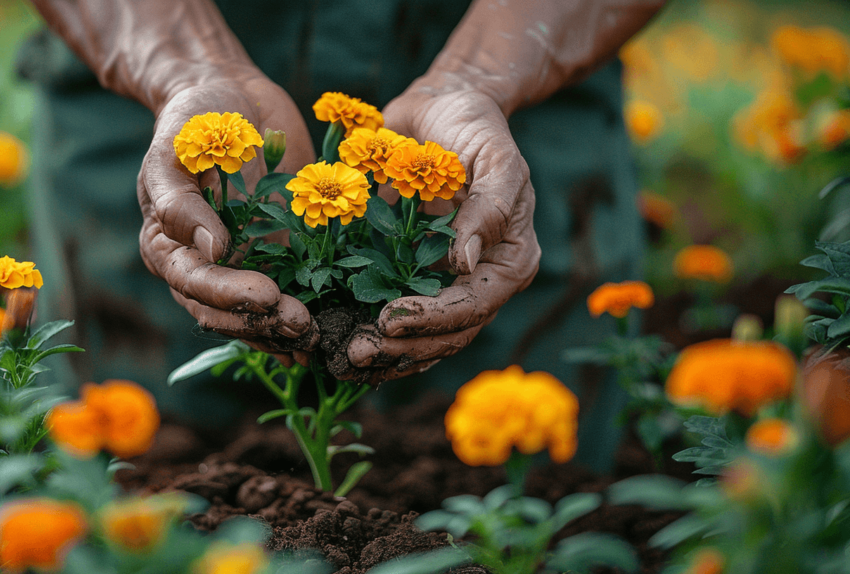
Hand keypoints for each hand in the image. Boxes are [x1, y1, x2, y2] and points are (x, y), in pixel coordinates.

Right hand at [137, 74, 319, 364]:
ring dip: (283, 329)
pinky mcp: (273, 256)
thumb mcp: (174, 153)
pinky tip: (325, 331)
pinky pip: (286, 295)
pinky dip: (301, 317)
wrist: (227, 96)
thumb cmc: (191, 122)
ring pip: (255, 315)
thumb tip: (212, 249)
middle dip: (262, 323)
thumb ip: (182, 203)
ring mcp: (239, 265)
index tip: (268, 296)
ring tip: (316, 333)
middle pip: (225, 312)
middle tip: (302, 323)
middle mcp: (201, 267)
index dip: (230, 297)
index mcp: (168, 247)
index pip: (194, 285)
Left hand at [341, 89, 540, 384]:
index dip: (433, 319)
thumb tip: (466, 262)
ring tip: (349, 360)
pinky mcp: (416, 275)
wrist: (444, 106)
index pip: (475, 305)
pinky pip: (400, 317)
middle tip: (359, 353)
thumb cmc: (475, 126)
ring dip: (389, 354)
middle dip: (406, 347)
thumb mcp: (494, 158)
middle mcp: (481, 279)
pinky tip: (344, 346)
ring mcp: (448, 282)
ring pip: (425, 338)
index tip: (389, 319)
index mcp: (509, 259)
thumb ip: (488, 208)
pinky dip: (376, 336)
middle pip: (450, 334)